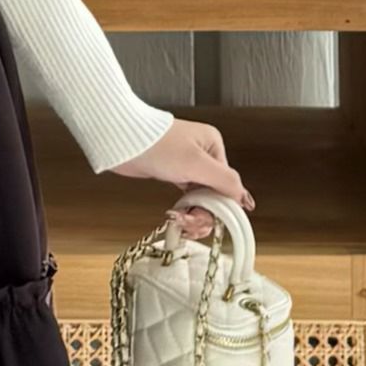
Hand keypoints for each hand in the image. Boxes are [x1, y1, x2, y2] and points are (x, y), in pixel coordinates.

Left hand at [109, 118, 254, 212]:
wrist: (123, 144)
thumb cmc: (156, 145)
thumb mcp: (196, 163)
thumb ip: (223, 180)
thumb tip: (243, 196)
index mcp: (213, 146)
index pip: (227, 183)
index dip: (220, 205)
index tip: (213, 220)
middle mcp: (203, 156)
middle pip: (215, 193)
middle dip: (203, 212)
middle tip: (189, 222)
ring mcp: (187, 166)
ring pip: (201, 198)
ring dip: (193, 213)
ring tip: (181, 220)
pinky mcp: (172, 175)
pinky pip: (187, 198)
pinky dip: (184, 209)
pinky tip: (178, 215)